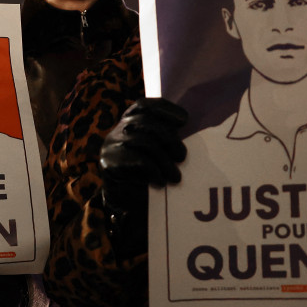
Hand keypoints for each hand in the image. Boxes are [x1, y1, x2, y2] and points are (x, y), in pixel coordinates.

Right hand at [98, 99, 186, 256]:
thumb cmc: (147, 173)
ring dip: (164, 161)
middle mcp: (119, 129)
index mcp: (131, 121)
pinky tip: (160, 181)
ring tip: (175, 177)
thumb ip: (167, 139)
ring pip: (143, 142)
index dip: (165, 109)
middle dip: (169, 139)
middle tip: (182, 157)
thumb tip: (197, 134)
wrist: (123, 201)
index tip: (184, 121)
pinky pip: (135, 161)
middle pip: (147, 123)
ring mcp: (111, 144)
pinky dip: (152, 171)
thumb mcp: (158, 151)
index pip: (145, 106)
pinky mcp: (108, 162)